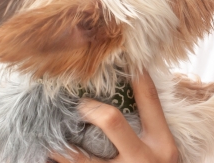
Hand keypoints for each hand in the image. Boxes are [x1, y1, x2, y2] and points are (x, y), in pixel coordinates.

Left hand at [49, 72, 178, 162]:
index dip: (137, 76)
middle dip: (91, 107)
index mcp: (163, 145)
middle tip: (78, 103)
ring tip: (45, 141)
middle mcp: (144, 160)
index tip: (125, 60)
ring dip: (60, 148)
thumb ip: (153, 129)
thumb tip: (137, 93)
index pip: (149, 101)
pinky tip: (48, 160)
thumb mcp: (168, 155)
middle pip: (113, 121)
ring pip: (82, 159)